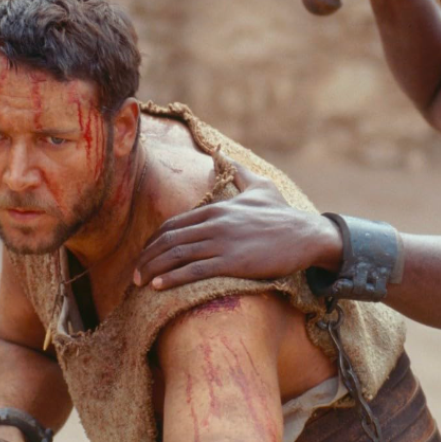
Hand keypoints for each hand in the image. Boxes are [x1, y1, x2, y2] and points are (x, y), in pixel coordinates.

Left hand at [134, 164, 341, 289]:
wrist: (306, 235)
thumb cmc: (283, 214)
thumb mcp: (260, 187)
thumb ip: (239, 172)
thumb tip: (223, 154)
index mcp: (216, 208)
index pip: (173, 225)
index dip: (153, 242)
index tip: (145, 256)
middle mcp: (214, 223)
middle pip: (169, 240)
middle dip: (147, 258)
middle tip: (134, 274)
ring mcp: (222, 242)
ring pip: (177, 255)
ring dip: (154, 269)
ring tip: (140, 282)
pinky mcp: (231, 262)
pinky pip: (194, 270)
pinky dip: (173, 278)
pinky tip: (159, 286)